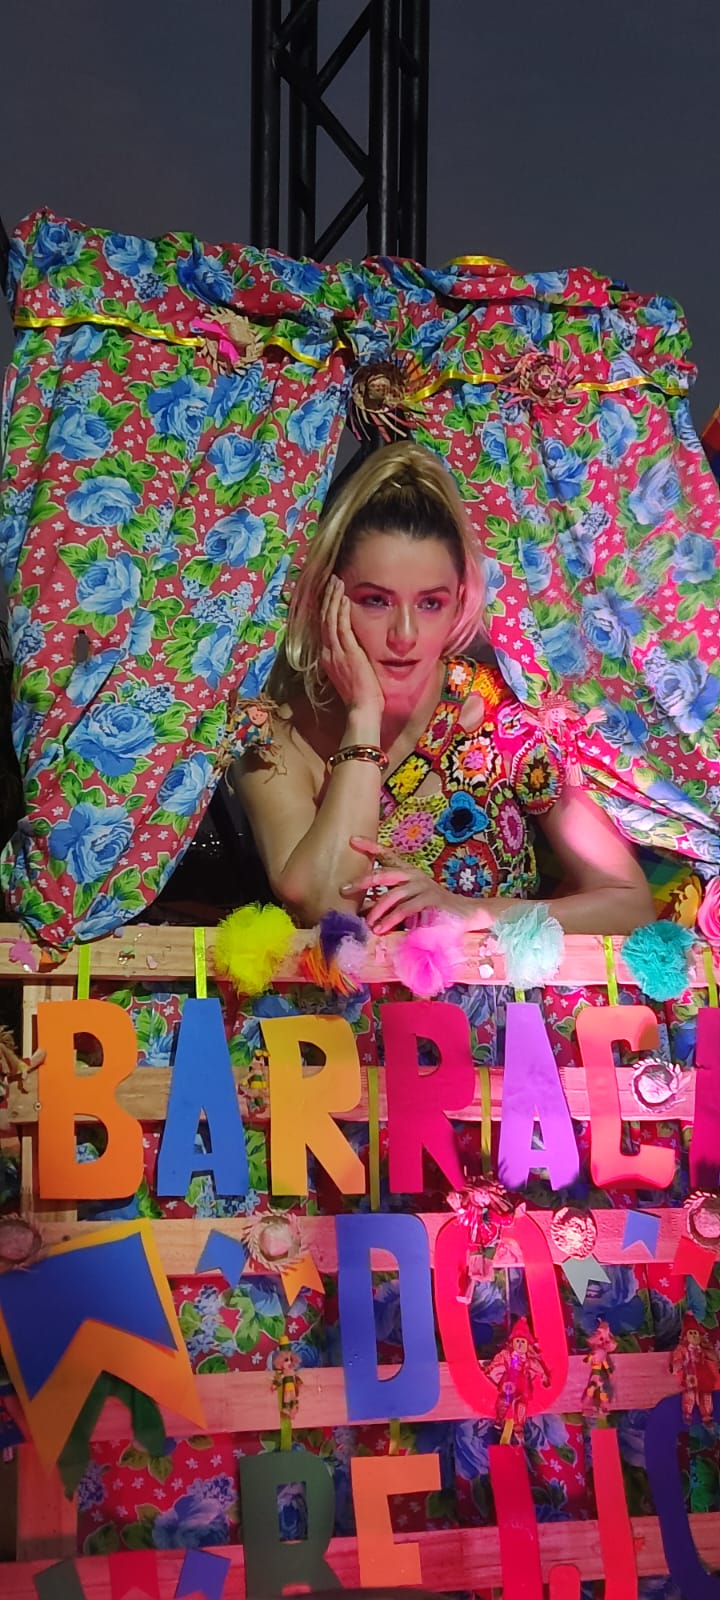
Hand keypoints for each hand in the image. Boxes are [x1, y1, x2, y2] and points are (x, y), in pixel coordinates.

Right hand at [320, 576, 383, 713]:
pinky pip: (341, 626)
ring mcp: (336, 652)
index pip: (324, 628)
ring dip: (333, 598)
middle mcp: (328, 652)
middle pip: (323, 619)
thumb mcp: (350, 674)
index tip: (330, 594)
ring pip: (330, 619)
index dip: (325, 609)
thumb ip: (349, 659)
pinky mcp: (347, 652)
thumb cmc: (361, 696)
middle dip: (327, 598)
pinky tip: (344, 598)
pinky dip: (341, 611)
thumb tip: (354, 649)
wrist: (362, 709)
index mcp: (328, 658)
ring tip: (336, 582)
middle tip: (332, 580)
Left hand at [342, 836, 463, 932]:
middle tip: (344, 889)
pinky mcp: (430, 900)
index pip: (388, 855)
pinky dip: (390, 920)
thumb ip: (390, 901)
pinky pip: (405, 909)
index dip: (370, 846)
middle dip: (362, 881)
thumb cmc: (433, 910)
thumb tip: (363, 909)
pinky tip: (381, 928)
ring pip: (393, 895)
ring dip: (376, 910)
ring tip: (367, 923)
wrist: (465, 914)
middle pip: (384, 874)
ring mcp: (423, 886)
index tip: (352, 839)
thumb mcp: (409, 902)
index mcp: (409, 872)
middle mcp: (415, 875)